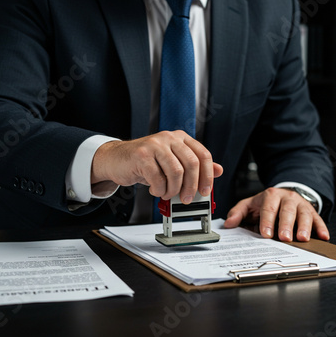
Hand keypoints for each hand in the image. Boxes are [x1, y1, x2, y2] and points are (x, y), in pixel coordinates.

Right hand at [91, 130, 222, 203]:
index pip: (203, 155)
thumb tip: (218, 170)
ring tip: (167, 193)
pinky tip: (156, 190)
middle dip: (191, 186)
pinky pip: (157, 178)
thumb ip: (195, 165)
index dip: (207, 176)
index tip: (205, 191)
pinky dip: (159, 190)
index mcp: (180, 138)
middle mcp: (169, 138)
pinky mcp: (142, 155)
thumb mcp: (173, 162)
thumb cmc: (146, 162)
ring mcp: (155, 145)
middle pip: (192, 164)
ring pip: (176, 172)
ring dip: (173, 190)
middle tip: (186, 198)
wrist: (117, 159)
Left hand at [223, 187, 328, 241]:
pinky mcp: (312, 211)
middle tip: (284, 238)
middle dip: (286, 224)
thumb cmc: (266, 203)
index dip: (267, 221)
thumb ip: (238, 213)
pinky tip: (323, 236)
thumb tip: (228, 224)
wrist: (284, 194)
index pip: (268, 208)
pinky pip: (318, 219)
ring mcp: (301, 204)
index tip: (265, 233)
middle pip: (287, 210)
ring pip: (304, 214)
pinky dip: (321, 228)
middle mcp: (288, 198)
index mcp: (271, 195)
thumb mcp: (249, 205)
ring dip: (304, 226)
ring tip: (302, 238)